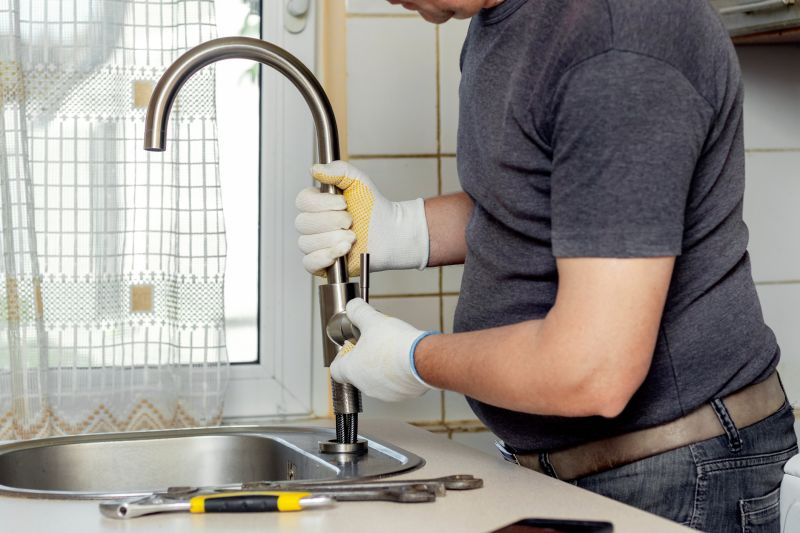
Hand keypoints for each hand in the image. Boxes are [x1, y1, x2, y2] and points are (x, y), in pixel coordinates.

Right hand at [295, 161, 428, 275]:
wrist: (389, 233)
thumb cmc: (374, 208)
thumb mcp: (358, 182)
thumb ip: (338, 170)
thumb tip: (314, 169)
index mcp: (316, 204)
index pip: (302, 201)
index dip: (322, 204)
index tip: (343, 204)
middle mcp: (312, 224)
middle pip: (303, 223)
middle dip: (332, 222)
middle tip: (351, 222)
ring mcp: (315, 244)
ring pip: (307, 243)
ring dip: (333, 239)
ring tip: (353, 238)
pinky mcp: (322, 263)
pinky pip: (309, 262)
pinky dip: (325, 257)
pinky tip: (343, 251)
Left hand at [330, 298, 436, 401]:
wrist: (423, 359)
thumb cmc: (395, 344)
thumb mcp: (372, 320)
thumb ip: (358, 312)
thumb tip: (353, 306)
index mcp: (352, 370)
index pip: (336, 370)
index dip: (341, 357)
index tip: (351, 347)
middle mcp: (366, 386)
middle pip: (359, 373)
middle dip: (366, 358)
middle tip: (376, 343)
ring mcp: (385, 393)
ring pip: (379, 380)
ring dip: (383, 367)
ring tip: (394, 350)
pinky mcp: (404, 395)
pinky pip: (398, 385)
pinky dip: (400, 374)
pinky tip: (408, 360)